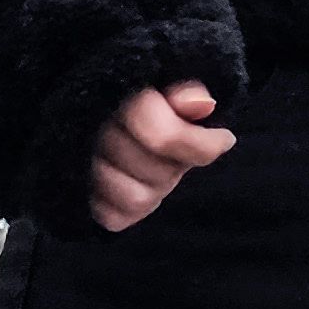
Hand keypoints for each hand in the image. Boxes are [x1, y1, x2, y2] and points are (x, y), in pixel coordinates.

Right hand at [88, 80, 232, 232]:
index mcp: (125, 102)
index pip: (165, 137)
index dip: (201, 145)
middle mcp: (99, 133)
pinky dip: (133, 209)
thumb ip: (189, 94)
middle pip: (156, 172)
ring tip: (159, 171)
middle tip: (179, 156)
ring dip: (156, 188)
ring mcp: (87, 166)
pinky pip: (113, 217)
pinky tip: (141, 186)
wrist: (120, 123)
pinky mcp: (83, 197)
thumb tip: (203, 105)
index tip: (224, 139)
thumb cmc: (160, 107)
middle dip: (176, 167)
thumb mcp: (177, 90)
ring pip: (135, 197)